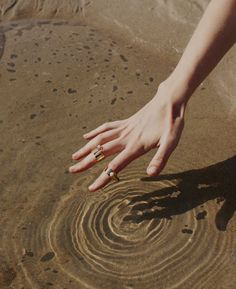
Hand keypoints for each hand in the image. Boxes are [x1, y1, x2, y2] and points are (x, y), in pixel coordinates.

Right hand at [69, 82, 185, 191]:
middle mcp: (125, 138)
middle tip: (72, 171)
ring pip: (99, 140)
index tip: (91, 188)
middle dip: (86, 163)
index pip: (115, 166)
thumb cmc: (172, 123)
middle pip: (101, 153)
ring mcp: (124, 128)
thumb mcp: (171, 142)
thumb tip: (151, 175)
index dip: (103, 178)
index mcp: (135, 146)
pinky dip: (95, 133)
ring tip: (74, 157)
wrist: (170, 100)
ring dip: (86, 149)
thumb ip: (160, 159)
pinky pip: (106, 127)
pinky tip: (87, 137)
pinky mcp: (125, 122)